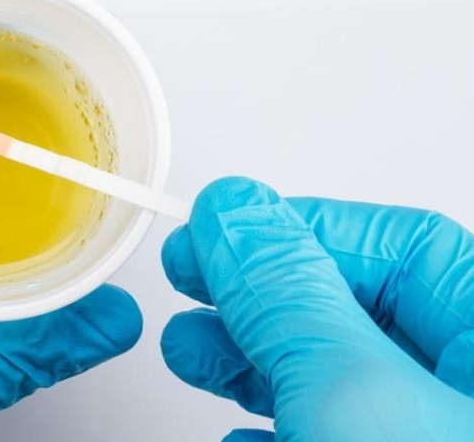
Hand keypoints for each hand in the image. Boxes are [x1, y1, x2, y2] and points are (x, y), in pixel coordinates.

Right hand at [160, 176, 473, 440]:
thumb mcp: (349, 390)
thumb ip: (288, 295)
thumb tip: (237, 214)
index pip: (407, 247)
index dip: (305, 227)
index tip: (225, 226)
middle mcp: (466, 398)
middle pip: (354, 311)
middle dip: (255, 291)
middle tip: (191, 275)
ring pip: (328, 378)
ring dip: (245, 356)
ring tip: (188, 349)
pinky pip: (327, 436)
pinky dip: (270, 421)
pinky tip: (237, 427)